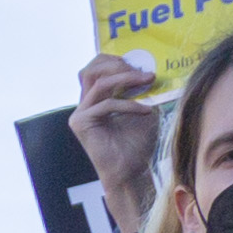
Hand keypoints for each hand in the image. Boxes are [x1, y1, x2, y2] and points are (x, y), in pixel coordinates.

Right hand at [72, 51, 161, 223]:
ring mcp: (80, 114)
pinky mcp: (81, 123)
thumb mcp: (144, 109)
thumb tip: (153, 68)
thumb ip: (141, 90)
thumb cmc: (137, 145)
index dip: (116, 60)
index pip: (97, 68)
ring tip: (148, 80)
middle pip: (91, 69)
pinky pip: (106, 104)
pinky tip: (146, 110)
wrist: (130, 172)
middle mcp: (84, 104)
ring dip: (126, 79)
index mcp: (95, 100)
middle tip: (142, 71)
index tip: (140, 64)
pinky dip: (129, 104)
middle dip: (118, 65)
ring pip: (100, 83)